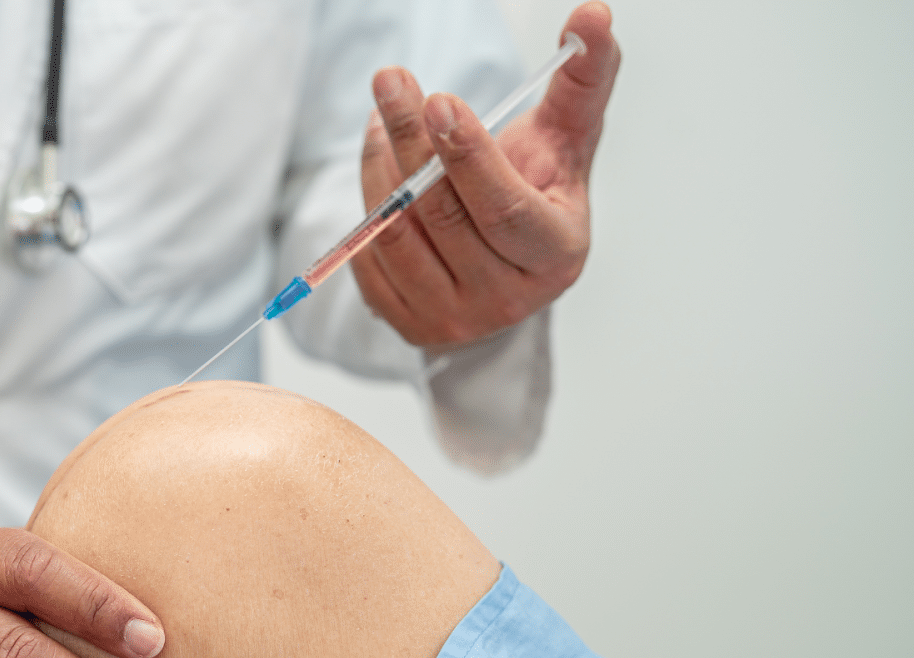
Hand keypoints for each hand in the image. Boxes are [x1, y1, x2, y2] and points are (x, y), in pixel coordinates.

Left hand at [353, 2, 620, 348]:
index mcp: (554, 254)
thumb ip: (582, 81)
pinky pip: (368, 253)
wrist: (502, 265)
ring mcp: (452, 317)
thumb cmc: (537, 192)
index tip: (438, 100)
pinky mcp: (405, 322)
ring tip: (385, 113)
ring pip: (397, 231)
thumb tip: (594, 14)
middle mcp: (504, 297)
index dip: (468, 156)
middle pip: (442, 214)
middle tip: (391, 81)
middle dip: (411, 140)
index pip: (503, 208)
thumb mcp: (566, 141)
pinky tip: (379, 159)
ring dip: (382, 163)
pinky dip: (367, 197)